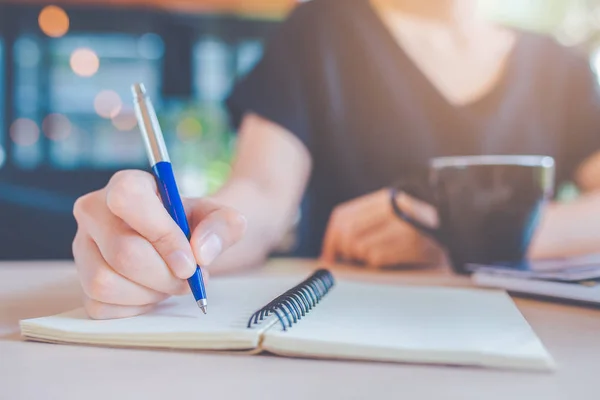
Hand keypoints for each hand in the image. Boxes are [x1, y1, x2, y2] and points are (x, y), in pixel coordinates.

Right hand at [73, 170, 246, 319]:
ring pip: (105, 283)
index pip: (128, 200)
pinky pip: (100, 306)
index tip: (190, 262)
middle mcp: (94, 212)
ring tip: (170, 282)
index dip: (162, 235)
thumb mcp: (221, 219)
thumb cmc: (196, 226)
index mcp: (126, 184)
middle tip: (189, 278)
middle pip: (122, 252)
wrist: (184, 246)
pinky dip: (134, 307)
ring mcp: (82, 247)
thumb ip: (223, 226)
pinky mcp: (81, 280)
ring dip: (149, 293)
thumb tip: (201, 251)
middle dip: (164, 275)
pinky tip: (152, 292)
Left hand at [321, 189, 441, 267]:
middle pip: (347, 233)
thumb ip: (363, 228)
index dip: (331, 240)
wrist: (462, 238)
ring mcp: (407, 224)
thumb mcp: (392, 223)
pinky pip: (377, 259)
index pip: (342, 216)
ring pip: (360, 248)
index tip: (329, 257)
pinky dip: (378, 265)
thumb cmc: (421, 239)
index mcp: (386, 199)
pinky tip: (392, 263)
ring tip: (379, 261)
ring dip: (364, 261)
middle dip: (346, 253)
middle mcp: (396, 207)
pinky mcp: (416, 244)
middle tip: (356, 262)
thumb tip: (329, 252)